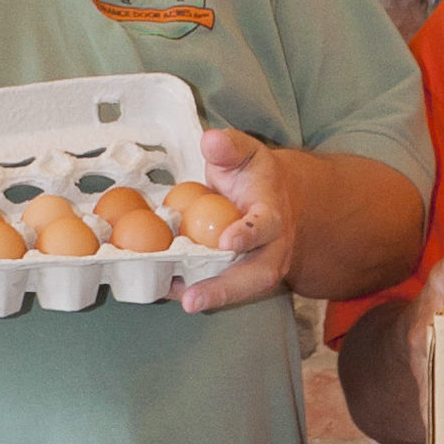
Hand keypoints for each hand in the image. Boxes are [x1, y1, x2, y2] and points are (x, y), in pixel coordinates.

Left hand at [177, 127, 300, 314]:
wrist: (277, 199)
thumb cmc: (255, 176)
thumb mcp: (245, 152)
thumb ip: (229, 146)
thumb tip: (211, 141)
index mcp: (272, 215)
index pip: (265, 226)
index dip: (248, 235)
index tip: (226, 243)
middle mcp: (271, 248)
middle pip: (257, 275)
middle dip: (226, 289)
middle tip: (192, 299)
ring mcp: (257, 266)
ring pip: (240, 289)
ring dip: (208, 298)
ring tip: (176, 302)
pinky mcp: (239, 277)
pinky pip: (220, 289)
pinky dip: (193, 291)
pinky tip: (165, 290)